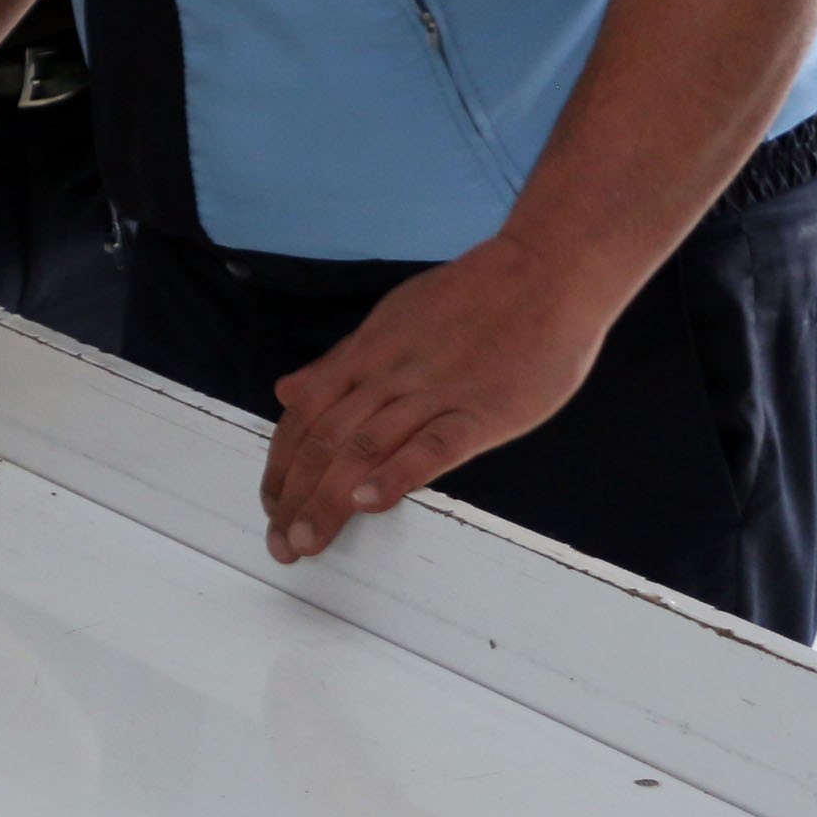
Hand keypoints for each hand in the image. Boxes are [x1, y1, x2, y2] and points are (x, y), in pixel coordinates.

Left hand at [259, 236, 603, 565]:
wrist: (544, 273)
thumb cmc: (474, 297)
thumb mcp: (393, 319)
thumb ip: (341, 363)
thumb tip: (290, 390)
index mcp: (366, 353)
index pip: (305, 415)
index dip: (281, 465)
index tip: (271, 506)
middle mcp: (388, 374)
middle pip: (325, 439)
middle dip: (295, 495)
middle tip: (279, 543)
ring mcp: (433, 392)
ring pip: (365, 447)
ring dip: (329, 498)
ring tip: (307, 541)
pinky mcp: (481, 412)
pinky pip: (432, 445)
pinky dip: (396, 474)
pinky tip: (369, 504)